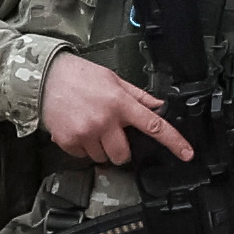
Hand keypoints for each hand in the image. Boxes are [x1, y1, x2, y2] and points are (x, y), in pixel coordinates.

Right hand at [40, 48, 189, 163]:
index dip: (173, 141)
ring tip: (90, 127)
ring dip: (100, 148)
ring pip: (102, 157)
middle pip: (123, 154)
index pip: (153, 125)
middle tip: (111, 134)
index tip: (187, 153)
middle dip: (120, 149)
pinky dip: (82, 147)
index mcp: (121, 103)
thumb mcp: (114, 80)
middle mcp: (105, 121)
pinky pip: (82, 156)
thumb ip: (138, 95)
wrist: (46, 78)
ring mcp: (86, 133)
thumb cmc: (81, 76)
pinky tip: (78, 129)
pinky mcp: (68, 142)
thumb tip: (157, 106)